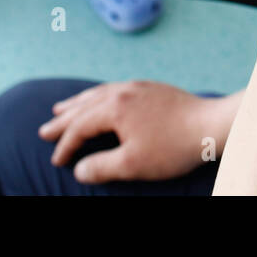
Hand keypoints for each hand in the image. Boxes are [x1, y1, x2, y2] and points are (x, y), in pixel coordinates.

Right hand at [38, 80, 227, 181]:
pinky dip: (99, 95)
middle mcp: (123, 91)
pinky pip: (115, 88)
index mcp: (115, 107)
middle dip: (63, 119)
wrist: (212, 124)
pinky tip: (101, 99)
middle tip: (44, 130)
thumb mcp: (132, 164)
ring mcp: (138, 86)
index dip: (66, 146)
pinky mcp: (152, 87)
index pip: (80, 127)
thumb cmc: (173, 147)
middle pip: (84, 105)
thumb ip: (101, 167)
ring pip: (99, 93)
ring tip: (62, 107)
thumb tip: (78, 170)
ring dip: (79, 102)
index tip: (56, 161)